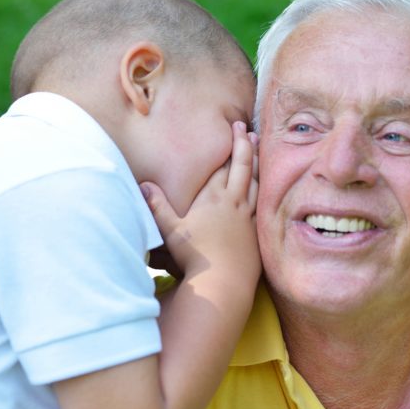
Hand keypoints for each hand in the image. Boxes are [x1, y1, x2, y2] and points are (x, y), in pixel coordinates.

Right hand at [142, 122, 260, 280]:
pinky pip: (264, 204)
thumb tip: (143, 184)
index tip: (235, 126)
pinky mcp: (257, 233)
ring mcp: (249, 218)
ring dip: (257, 165)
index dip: (230, 143)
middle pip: (244, 167)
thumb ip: (157, 206)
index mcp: (214, 197)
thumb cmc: (195, 256)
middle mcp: (235, 203)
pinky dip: (266, 191)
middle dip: (246, 146)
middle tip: (248, 129)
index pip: (224, 163)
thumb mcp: (171, 230)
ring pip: (257, 183)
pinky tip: (266, 190)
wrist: (223, 282)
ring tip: (259, 151)